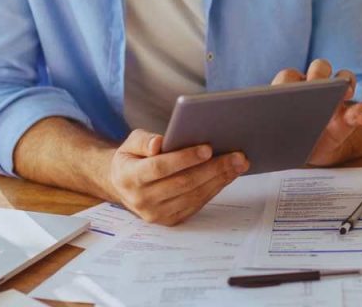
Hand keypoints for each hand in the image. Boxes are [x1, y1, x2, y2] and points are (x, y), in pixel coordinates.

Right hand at [108, 129, 249, 225]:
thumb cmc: (132, 159)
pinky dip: (215, 189)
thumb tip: (158, 143)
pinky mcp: (170, 220)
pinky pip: (197, 204)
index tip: (208, 148)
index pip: (160, 168)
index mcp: (130, 177)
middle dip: (213, 168)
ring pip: (194, 195)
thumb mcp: (130, 143)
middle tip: (236, 155)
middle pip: (183, 183)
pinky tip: (227, 175)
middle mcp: (142, 200)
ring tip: (238, 164)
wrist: (123, 186)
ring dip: (220, 179)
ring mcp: (157, 214)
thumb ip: (144, 140)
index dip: (184, 158)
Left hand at [270, 59, 361, 165]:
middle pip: (320, 67)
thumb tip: (272, 123)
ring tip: (345, 93)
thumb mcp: (283, 142)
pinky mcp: (352, 114)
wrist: (311, 153)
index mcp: (291, 90)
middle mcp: (315, 87)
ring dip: (345, 83)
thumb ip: (276, 131)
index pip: (289, 77)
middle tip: (318, 83)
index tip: (290, 88)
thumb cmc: (290, 141)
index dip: (291, 80)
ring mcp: (335, 98)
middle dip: (319, 73)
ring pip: (343, 78)